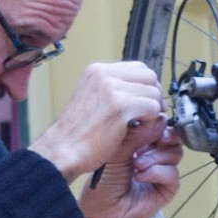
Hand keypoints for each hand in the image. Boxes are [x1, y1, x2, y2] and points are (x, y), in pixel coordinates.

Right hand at [28, 62, 166, 181]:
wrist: (63, 150)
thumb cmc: (78, 132)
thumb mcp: (91, 98)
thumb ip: (112, 89)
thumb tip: (139, 87)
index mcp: (97, 70)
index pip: (138, 67)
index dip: (147, 85)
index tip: (146, 100)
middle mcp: (104, 75)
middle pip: (149, 76)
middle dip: (154, 95)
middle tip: (149, 113)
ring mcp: (112, 89)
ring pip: (154, 92)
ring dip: (152, 110)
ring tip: (139, 123)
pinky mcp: (120, 107)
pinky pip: (152, 108)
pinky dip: (151, 121)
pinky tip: (137, 129)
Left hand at [77, 120, 183, 217]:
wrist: (101, 210)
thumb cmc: (104, 182)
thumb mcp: (116, 150)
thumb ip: (135, 135)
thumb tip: (155, 118)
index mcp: (144, 142)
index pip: (161, 125)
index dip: (157, 122)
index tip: (148, 122)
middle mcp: (156, 155)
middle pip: (174, 137)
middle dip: (162, 136)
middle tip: (147, 141)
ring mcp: (163, 171)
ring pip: (175, 153)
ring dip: (155, 156)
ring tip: (136, 164)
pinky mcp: (167, 188)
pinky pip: (172, 173)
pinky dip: (156, 172)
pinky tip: (140, 176)